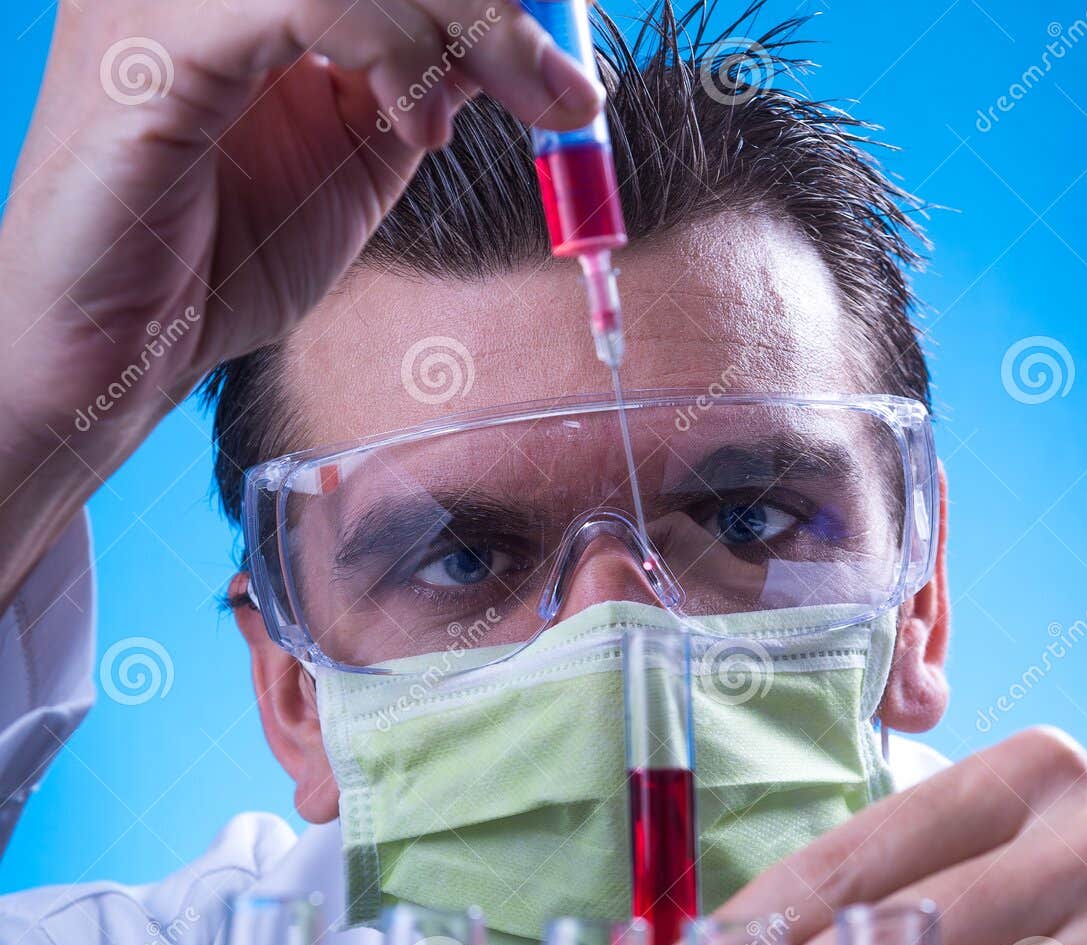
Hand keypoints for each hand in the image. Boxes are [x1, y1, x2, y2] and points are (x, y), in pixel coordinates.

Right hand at [0, 0, 600, 603]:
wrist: (112, 356)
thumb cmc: (210, 265)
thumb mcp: (350, 161)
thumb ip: (416, 84)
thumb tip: (506, 43)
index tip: (562, 65)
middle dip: (490, 1)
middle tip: (563, 92)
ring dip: (462, 21)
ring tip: (503, 113)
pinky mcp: (153, 43)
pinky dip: (393, 49)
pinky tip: (415, 125)